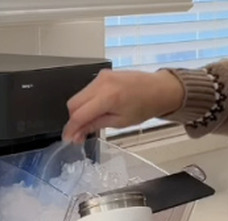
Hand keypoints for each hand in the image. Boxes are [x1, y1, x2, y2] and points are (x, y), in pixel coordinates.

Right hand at [63, 69, 184, 142]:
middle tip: (79, 134)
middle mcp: (102, 83)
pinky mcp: (103, 74)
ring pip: (79, 96)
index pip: (79, 114)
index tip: (68, 138)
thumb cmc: (145, 106)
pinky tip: (95, 111)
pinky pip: (87, 90)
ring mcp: (101, 76)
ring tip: (89, 123)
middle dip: (74, 120)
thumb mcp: (120, 122)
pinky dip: (87, 102)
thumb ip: (95, 125)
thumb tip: (78, 133)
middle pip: (73, 103)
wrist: (159, 89)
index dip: (71, 128)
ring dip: (80, 111)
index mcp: (108, 97)